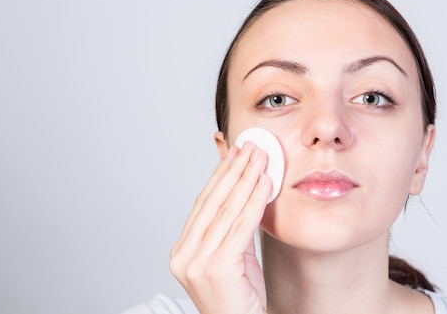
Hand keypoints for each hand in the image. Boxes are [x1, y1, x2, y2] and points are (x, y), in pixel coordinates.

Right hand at [169, 143, 271, 313]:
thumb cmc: (240, 298)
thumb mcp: (232, 256)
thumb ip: (230, 227)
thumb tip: (242, 189)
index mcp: (182, 251)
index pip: (203, 204)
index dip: (220, 176)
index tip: (234, 154)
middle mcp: (183, 256)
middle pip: (211, 203)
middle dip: (233, 171)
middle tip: (249, 147)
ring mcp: (195, 263)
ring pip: (225, 211)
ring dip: (245, 180)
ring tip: (260, 159)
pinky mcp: (215, 268)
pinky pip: (239, 227)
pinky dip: (253, 202)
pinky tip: (263, 184)